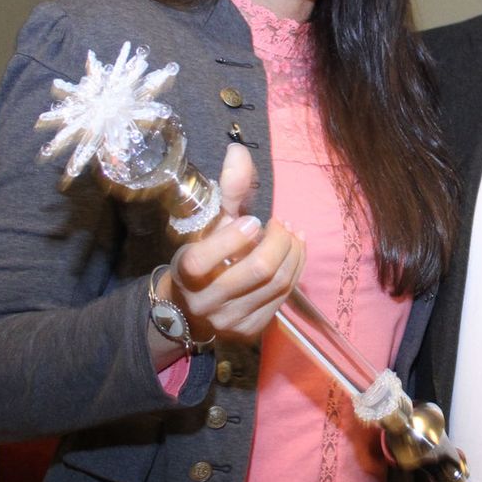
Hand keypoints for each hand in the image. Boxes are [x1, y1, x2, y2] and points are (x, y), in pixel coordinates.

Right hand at [162, 143, 305, 344]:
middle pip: (258, 270)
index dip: (234, 238)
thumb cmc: (205, 254)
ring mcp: (229, 321)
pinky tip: (294, 252)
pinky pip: (283, 297)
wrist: (192, 308)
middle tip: (282, 224)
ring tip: (294, 234)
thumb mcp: (210, 223)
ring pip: (277, 283)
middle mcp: (204, 303)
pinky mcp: (250, 331)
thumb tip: (239, 151)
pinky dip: (296, 270)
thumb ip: (227, 190)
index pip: (203, 261)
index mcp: (185, 274)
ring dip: (294, 252)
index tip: (254, 221)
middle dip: (280, 241)